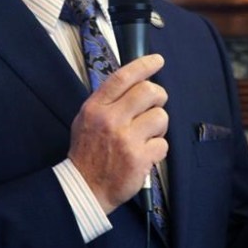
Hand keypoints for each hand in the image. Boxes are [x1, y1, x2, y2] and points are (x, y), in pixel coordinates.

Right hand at [68, 54, 168, 213]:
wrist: (84, 187)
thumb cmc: (88, 151)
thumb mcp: (87, 119)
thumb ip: (108, 101)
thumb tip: (136, 83)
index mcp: (96, 108)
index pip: (122, 77)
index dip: (143, 65)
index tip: (158, 60)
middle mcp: (110, 120)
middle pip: (148, 92)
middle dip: (159, 96)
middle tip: (156, 105)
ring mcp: (126, 139)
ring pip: (160, 117)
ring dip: (159, 126)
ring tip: (147, 136)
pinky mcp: (139, 158)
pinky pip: (163, 144)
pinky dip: (158, 149)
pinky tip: (145, 154)